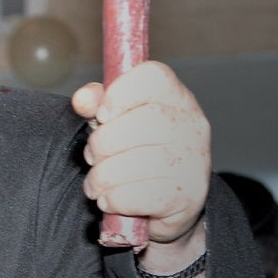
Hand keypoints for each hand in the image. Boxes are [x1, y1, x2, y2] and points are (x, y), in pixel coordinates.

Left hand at [71, 61, 209, 246]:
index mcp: (176, 97)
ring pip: (138, 163)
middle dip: (103, 143)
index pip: (154, 77)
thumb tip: (83, 99)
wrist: (168, 200)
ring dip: (103, 176)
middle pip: (141, 123)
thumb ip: (98, 102)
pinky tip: (110, 199)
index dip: (120, 93)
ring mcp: (194, 162)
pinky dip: (116, 199)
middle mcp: (192, 125)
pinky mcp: (188, 198)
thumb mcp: (117, 118)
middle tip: (92, 155)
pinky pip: (142, 196)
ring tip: (97, 182)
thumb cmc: (138, 149)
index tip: (102, 114)